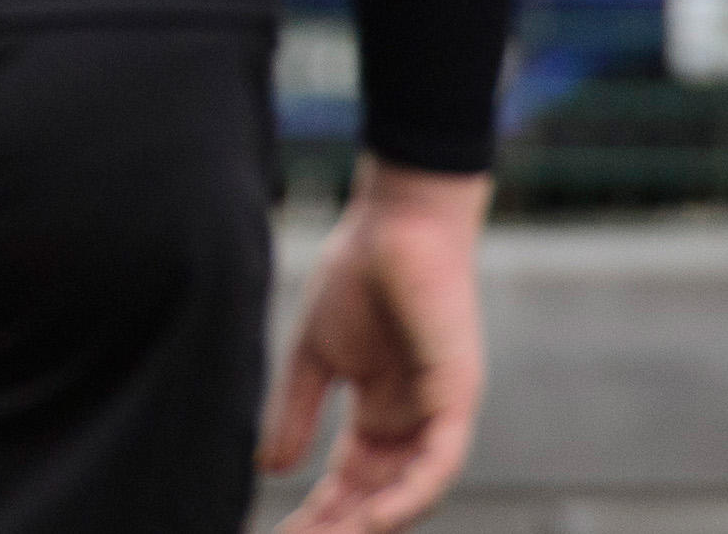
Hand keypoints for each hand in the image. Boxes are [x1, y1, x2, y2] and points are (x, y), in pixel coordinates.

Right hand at [264, 160, 492, 533]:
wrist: (394, 223)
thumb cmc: (356, 277)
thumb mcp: (313, 356)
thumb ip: (294, 412)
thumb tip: (270, 470)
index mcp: (379, 415)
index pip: (348, 484)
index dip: (317, 515)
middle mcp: (412, 425)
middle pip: (377, 498)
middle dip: (338, 527)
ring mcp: (438, 413)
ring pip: (410, 491)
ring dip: (371, 523)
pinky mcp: (457, 395)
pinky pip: (438, 462)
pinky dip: (409, 495)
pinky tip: (374, 518)